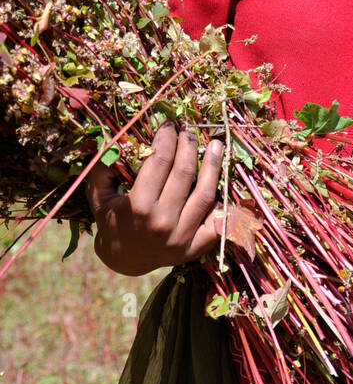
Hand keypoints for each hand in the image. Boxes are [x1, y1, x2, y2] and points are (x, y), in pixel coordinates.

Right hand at [84, 122, 225, 276]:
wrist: (123, 260)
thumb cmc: (112, 221)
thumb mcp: (99, 196)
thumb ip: (102, 168)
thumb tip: (112, 138)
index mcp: (138, 206)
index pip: (159, 161)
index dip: (166, 138)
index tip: (169, 124)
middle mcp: (162, 221)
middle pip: (185, 173)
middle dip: (189, 145)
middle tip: (190, 130)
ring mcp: (182, 237)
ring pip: (206, 194)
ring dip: (213, 165)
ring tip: (217, 145)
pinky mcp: (195, 248)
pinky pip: (216, 222)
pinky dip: (222, 202)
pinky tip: (223, 181)